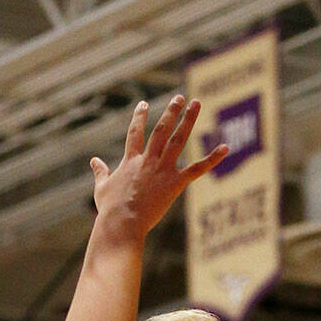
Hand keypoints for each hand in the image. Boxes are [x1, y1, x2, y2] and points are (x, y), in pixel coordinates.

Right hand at [92, 96, 229, 235]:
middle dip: (171, 112)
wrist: (122, 222)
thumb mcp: (102, 187)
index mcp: (130, 160)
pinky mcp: (175, 183)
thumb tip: (94, 160)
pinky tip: (225, 147)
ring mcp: (162, 170)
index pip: (135, 133)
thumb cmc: (110, 209)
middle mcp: (147, 160)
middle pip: (161, 130)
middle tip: (180, 97)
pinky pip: (197, 168)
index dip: (139, 117)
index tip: (143, 103)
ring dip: (188, 120)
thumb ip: (100, 171)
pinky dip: (212, 158)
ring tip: (197, 104)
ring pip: (178, 140)